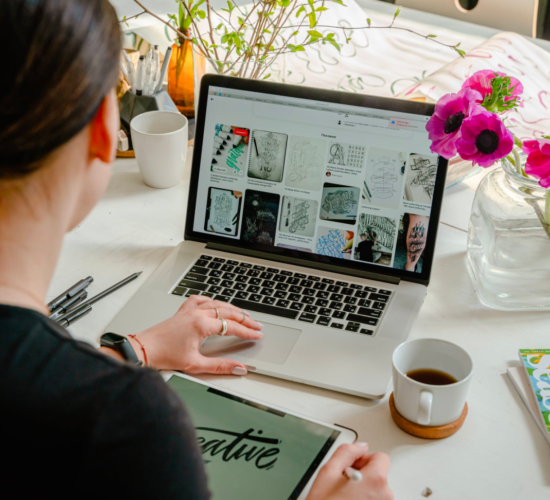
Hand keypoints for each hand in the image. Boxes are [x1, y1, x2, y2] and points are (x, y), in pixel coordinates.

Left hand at [129, 295, 263, 374]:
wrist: (143, 349)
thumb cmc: (164, 355)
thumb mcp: (195, 364)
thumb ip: (220, 366)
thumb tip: (238, 367)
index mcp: (201, 325)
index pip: (232, 326)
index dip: (247, 331)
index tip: (257, 335)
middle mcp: (196, 314)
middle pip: (228, 312)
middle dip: (245, 319)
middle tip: (257, 325)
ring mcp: (189, 311)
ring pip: (217, 303)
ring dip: (232, 309)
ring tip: (243, 315)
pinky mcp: (182, 312)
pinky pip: (200, 300)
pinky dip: (211, 300)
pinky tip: (215, 303)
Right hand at [307, 443, 392, 499]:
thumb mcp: (328, 472)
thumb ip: (346, 452)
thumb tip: (359, 446)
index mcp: (376, 480)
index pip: (381, 457)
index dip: (364, 459)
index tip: (352, 467)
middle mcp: (385, 496)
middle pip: (380, 475)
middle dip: (364, 476)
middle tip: (345, 484)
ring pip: (377, 491)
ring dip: (364, 491)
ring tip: (345, 498)